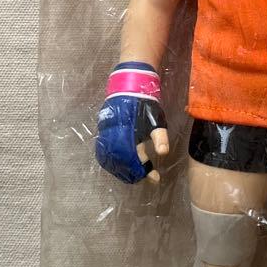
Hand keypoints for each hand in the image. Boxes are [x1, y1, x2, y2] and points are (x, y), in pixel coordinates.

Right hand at [95, 63, 169, 184]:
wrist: (128, 88)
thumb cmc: (144, 105)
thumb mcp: (156, 120)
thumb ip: (159, 137)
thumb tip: (164, 153)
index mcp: (130, 136)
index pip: (136, 161)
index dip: (145, 171)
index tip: (154, 178)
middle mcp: (115, 138)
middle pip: (122, 164)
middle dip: (133, 173)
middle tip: (143, 178)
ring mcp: (107, 135)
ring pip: (111, 160)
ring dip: (121, 170)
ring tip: (132, 177)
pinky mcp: (102, 133)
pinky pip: (103, 153)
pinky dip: (110, 162)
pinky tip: (117, 167)